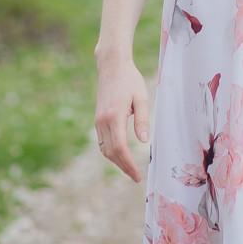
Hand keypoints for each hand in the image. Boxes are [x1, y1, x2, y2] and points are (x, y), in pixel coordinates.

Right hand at [93, 57, 150, 181]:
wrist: (112, 66)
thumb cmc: (130, 80)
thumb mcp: (141, 98)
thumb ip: (142, 120)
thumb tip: (144, 142)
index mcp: (114, 116)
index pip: (120, 148)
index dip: (128, 164)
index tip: (137, 174)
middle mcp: (102, 121)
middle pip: (110, 152)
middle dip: (123, 166)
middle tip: (136, 177)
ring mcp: (98, 120)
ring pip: (104, 149)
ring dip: (116, 161)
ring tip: (130, 169)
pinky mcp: (97, 119)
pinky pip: (102, 142)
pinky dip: (110, 152)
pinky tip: (121, 156)